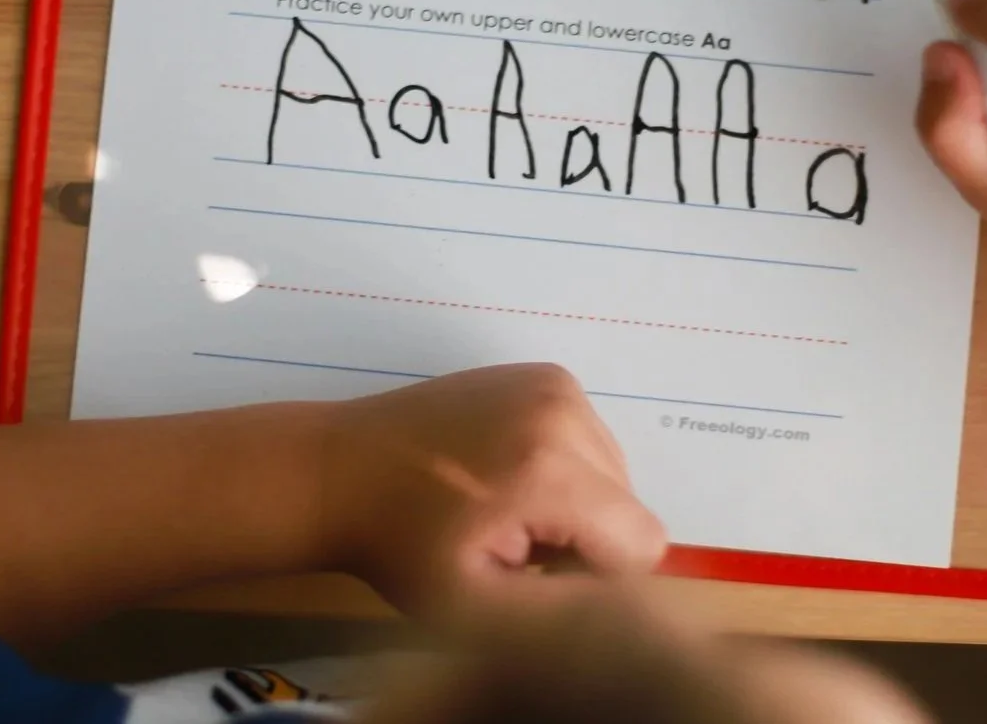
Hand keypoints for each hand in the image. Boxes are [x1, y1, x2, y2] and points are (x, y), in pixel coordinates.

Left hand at [322, 363, 666, 617]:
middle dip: (584, 535)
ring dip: (575, 501)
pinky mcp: (545, 374)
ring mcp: (555, 383)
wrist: (343, 470)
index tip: (537, 574)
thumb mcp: (478, 606)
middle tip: (510, 542)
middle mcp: (564, 411)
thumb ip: (564, 611)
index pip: (643, 541)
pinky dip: (562, 465)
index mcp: (549, 470)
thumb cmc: (403, 547)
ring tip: (503, 508)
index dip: (597, 573)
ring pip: (615, 472)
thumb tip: (627, 601)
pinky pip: (591, 439)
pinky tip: (504, 475)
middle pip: (630, 503)